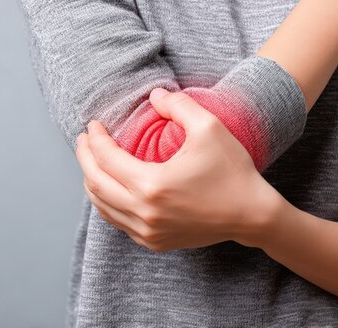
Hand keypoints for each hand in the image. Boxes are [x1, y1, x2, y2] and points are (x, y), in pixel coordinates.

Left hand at [75, 88, 283, 252]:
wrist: (252, 215)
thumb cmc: (232, 172)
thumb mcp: (209, 127)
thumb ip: (178, 105)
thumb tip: (155, 95)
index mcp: (151, 185)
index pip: (106, 159)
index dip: (95, 139)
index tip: (94, 125)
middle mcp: (144, 213)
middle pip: (95, 183)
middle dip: (85, 157)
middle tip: (85, 139)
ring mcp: (147, 231)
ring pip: (101, 206)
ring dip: (92, 180)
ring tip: (93, 160)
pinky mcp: (153, 242)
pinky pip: (117, 221)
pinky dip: (106, 202)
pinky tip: (109, 186)